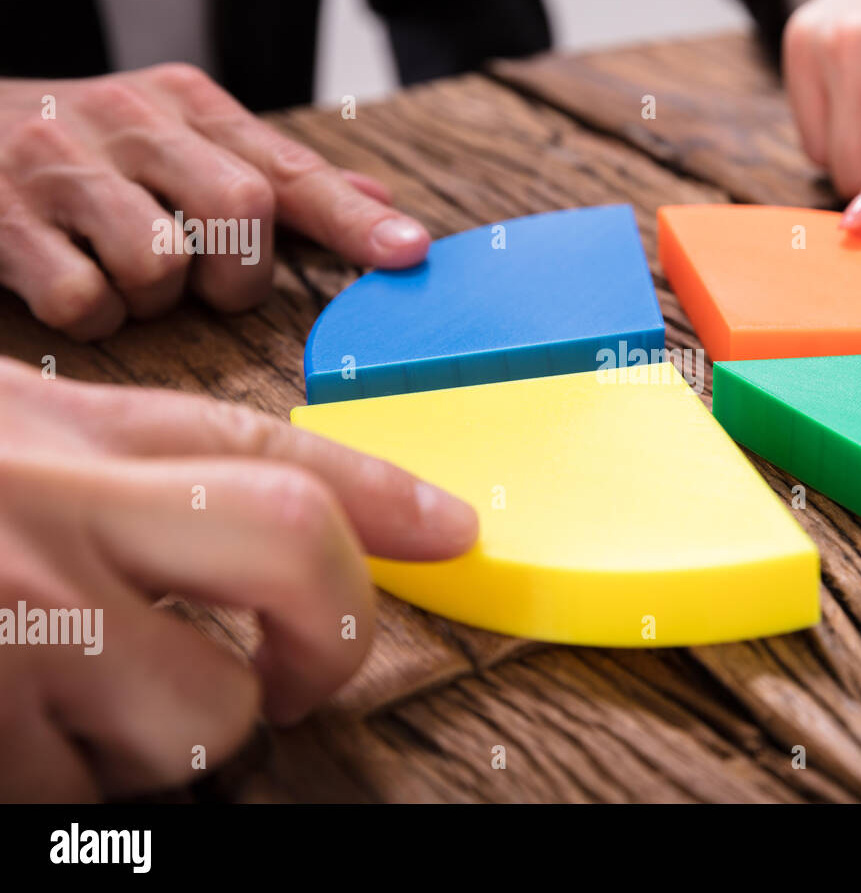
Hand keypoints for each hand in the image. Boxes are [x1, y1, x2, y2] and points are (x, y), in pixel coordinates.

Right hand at [0, 65, 430, 339]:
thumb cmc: (85, 154)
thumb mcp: (181, 142)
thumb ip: (278, 177)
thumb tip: (381, 202)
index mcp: (187, 106)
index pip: (290, 170)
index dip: (351, 221)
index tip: (408, 253)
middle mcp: (131, 124)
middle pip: (242, 210)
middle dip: (239, 274)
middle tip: (209, 283)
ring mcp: (62, 167)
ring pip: (161, 263)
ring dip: (154, 297)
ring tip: (122, 274)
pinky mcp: (0, 218)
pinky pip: (84, 299)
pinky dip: (89, 314)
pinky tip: (67, 282)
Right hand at [0, 359, 477, 799]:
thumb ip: (100, 471)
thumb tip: (234, 517)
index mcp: (60, 433)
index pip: (262, 443)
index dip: (380, 491)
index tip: (453, 529)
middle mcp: (55, 503)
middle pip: (291, 542)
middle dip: (330, 633)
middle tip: (295, 681)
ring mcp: (22, 614)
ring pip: (204, 712)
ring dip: (161, 741)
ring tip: (80, 710)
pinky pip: (83, 792)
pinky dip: (66, 783)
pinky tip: (19, 734)